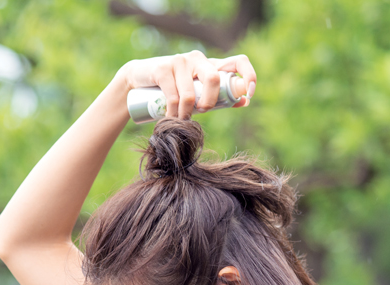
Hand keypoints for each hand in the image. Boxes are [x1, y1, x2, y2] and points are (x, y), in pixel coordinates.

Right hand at [116, 51, 256, 118]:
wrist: (140, 81)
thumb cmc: (174, 90)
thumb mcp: (199, 93)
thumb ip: (219, 97)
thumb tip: (244, 100)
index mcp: (211, 65)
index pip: (238, 61)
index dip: (249, 75)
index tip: (250, 94)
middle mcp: (198, 59)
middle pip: (214, 79)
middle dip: (209, 102)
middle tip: (201, 112)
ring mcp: (180, 61)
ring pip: (191, 94)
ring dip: (187, 114)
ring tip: (181, 121)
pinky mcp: (163, 68)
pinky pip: (174, 97)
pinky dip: (174, 113)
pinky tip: (171, 119)